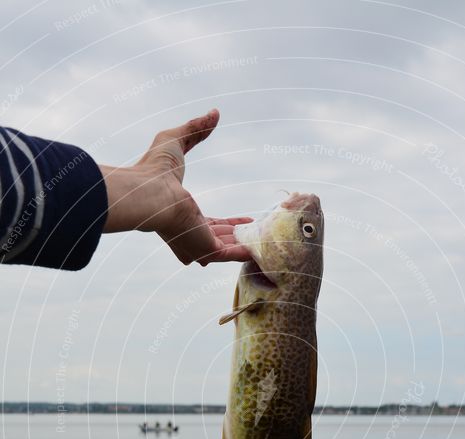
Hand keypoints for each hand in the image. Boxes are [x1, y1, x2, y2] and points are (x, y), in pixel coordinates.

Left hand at [100, 108, 252, 264]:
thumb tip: (215, 113)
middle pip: (221, 241)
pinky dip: (248, 252)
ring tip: (270, 240)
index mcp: (178, 218)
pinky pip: (232, 255)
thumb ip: (196, 129)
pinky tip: (264, 249)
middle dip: (240, 238)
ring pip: (228, 249)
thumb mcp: (176, 140)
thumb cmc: (153, 168)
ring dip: (248, 245)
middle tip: (261, 232)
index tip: (246, 220)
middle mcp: (187, 237)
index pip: (208, 226)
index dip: (228, 224)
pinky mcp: (206, 251)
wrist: (149, 192)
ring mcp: (197, 246)